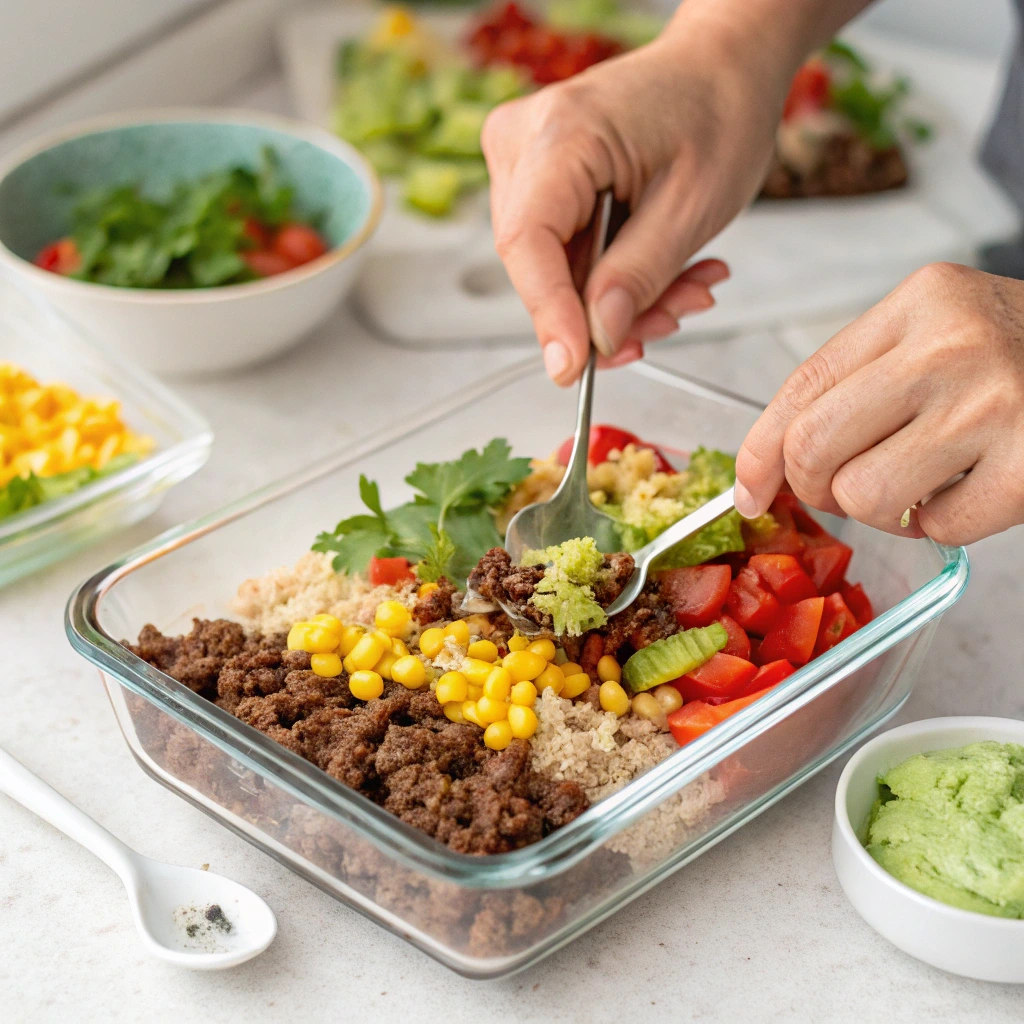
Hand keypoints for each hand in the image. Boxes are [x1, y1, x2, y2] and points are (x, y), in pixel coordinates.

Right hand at [482, 15, 792, 385]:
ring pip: (554, 270)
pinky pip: (565, 255)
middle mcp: (524, 141)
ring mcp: (525, 161)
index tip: (573, 369)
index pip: (528, 244)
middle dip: (602, 312)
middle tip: (667, 321)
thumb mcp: (693, 206)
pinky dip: (615, 278)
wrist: (722, 68)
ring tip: (685, 290)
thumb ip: (638, 275)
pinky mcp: (539, 182)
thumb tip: (596, 338)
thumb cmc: (718, 110)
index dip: (550, 315)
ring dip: (618, 299)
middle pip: (538, 264)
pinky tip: (666, 275)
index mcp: (561, 132)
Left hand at [735, 263, 1023, 545]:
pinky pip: (936, 527)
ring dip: (876, 509)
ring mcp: (998, 405)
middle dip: (811, 486)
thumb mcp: (933, 334)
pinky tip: (966, 490)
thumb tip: (764, 473)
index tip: (750, 489)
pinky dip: (939, 524)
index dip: (758, 451)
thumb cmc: (1017, 353)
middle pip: (814, 447)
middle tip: (841, 487)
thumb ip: (852, 382)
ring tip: (916, 482)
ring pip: (863, 497)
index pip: (801, 386)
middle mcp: (954, 345)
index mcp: (920, 303)